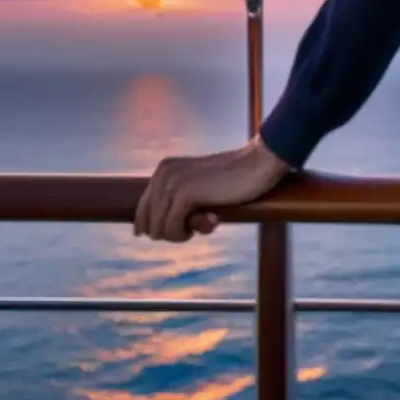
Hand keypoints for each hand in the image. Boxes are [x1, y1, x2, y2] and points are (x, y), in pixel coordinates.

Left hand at [134, 135, 291, 242]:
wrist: (257, 164)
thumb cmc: (232, 181)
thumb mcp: (198, 189)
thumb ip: (176, 204)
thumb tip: (143, 232)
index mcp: (163, 170)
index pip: (142, 209)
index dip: (151, 228)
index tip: (176, 230)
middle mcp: (162, 173)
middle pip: (148, 224)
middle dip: (170, 233)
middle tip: (196, 226)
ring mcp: (171, 182)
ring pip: (158, 230)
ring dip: (180, 235)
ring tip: (204, 222)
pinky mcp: (185, 193)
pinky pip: (172, 229)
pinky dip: (186, 234)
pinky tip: (209, 222)